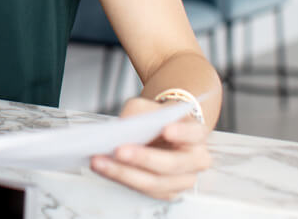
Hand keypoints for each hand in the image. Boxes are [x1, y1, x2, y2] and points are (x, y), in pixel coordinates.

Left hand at [90, 96, 210, 199]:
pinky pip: (144, 190)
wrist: (161, 130)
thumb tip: (120, 131)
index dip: (181, 133)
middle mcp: (195, 159)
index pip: (194, 133)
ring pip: (156, 183)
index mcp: (196, 133)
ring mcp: (183, 179)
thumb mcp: (147, 106)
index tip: (166, 129)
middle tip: (119, 150)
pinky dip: (122, 179)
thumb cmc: (156, 117)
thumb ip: (137, 114)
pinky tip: (105, 168)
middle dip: (143, 158)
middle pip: (172, 164)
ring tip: (101, 162)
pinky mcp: (167, 191)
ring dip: (125, 173)